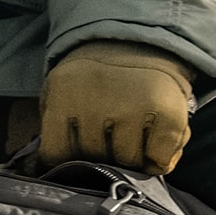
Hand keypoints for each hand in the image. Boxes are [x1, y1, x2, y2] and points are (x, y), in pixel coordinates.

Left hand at [38, 41, 195, 174]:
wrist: (139, 43)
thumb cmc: (95, 81)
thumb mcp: (60, 93)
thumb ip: (53, 131)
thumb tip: (46, 171)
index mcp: (64, 94)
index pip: (56, 154)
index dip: (67, 157)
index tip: (77, 145)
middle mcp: (98, 100)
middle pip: (94, 160)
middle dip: (101, 156)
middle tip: (110, 132)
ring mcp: (135, 107)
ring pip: (128, 163)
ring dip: (132, 158)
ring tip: (133, 133)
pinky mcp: (170, 115)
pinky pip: (160, 162)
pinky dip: (159, 159)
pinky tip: (154, 138)